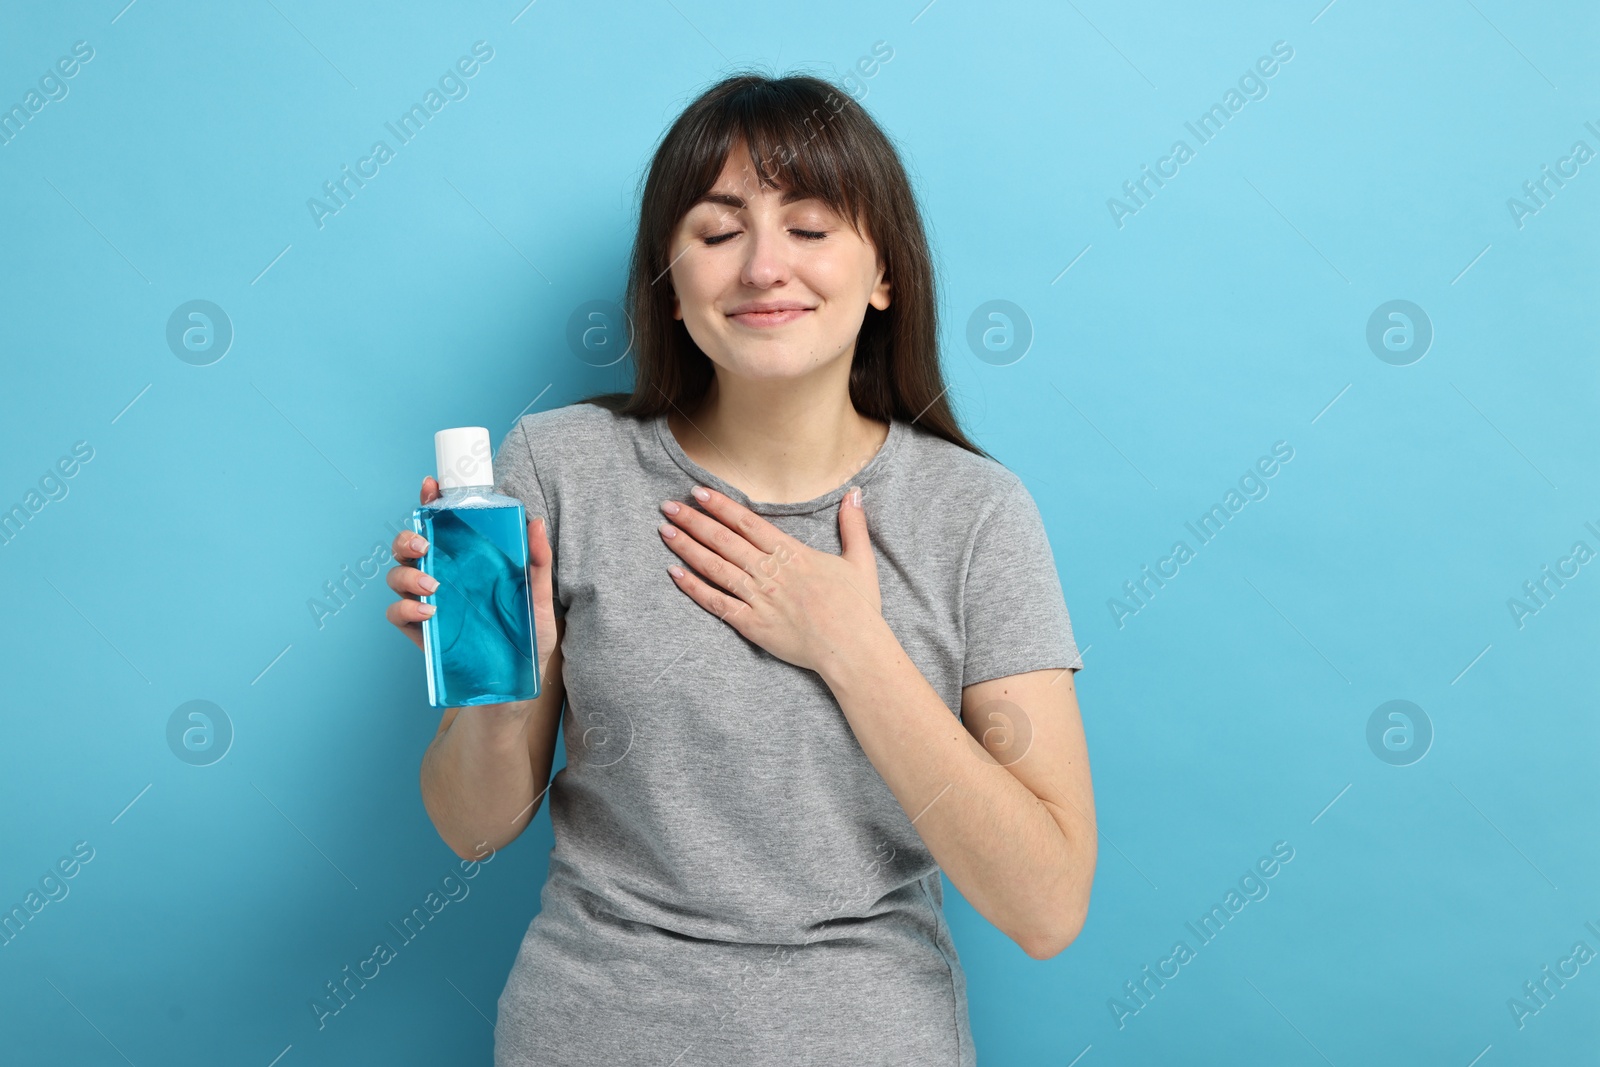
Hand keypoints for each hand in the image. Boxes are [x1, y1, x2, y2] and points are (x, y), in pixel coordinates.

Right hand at [385, 476, 559, 685]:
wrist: (513, 689)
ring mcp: (427, 603)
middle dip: (408, 538)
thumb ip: (536, 565)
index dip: (431, 502)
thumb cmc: (526, 642)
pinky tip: (428, 613)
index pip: (443, 526)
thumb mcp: (538, 602)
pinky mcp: (419, 632)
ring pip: (396, 575)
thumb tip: (535, 523)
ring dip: (406, 573)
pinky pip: (396, 612)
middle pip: (409, 546)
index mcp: (468, 563)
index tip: (430, 486)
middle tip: (424, 545)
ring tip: (433, 586)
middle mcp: (443, 577)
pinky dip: (404, 609)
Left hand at [656, 484, 882, 673]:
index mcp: (792, 553)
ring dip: (687, 547)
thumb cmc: (858, 607)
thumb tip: (856, 493)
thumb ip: (853, 525)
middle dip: (693, 520)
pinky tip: (674, 574)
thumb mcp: (860, 560)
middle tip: (667, 506)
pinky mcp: (752, 624)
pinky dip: (694, 588)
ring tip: (665, 531)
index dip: (720, 505)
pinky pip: (717, 603)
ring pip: (715, 567)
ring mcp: (758, 598)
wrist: (852, 648)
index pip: (747, 522)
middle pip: (723, 540)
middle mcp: (770, 571)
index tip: (698, 492)